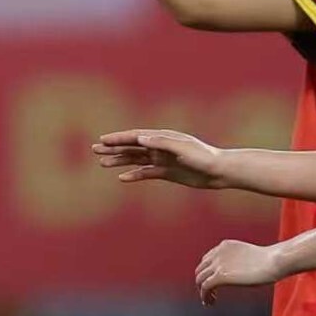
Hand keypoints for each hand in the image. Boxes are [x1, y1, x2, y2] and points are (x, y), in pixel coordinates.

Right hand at [92, 129, 230, 187]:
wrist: (220, 171)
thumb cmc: (203, 157)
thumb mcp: (182, 148)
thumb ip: (161, 143)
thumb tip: (140, 138)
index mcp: (163, 138)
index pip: (135, 137)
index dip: (118, 138)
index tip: (102, 140)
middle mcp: (160, 147)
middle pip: (132, 147)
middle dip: (113, 147)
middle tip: (94, 149)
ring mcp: (163, 160)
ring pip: (136, 160)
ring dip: (120, 161)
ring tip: (102, 163)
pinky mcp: (167, 172)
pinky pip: (146, 173)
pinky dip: (134, 175)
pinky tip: (122, 178)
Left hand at [197, 240, 283, 304]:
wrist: (274, 261)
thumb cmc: (270, 261)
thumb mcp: (248, 257)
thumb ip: (239, 262)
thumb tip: (239, 274)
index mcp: (225, 246)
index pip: (207, 260)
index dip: (207, 273)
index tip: (212, 283)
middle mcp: (218, 253)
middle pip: (201, 269)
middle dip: (202, 282)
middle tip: (210, 294)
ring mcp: (218, 264)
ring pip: (200, 279)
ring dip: (203, 291)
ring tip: (209, 300)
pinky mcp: (220, 276)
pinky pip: (205, 287)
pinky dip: (205, 296)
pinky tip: (211, 302)